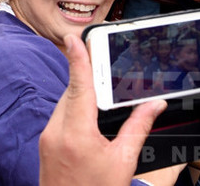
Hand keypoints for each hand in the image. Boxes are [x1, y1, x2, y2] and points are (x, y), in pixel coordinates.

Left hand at [39, 34, 165, 185]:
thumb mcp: (123, 162)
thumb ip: (137, 128)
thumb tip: (154, 105)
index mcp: (77, 133)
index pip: (78, 87)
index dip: (78, 59)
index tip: (74, 38)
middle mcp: (56, 131)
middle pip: (71, 92)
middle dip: (87, 79)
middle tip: (101, 60)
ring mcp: (47, 137)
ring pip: (63, 103)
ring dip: (80, 95)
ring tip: (100, 89)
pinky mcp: (44, 142)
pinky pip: (59, 116)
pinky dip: (73, 110)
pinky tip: (88, 115)